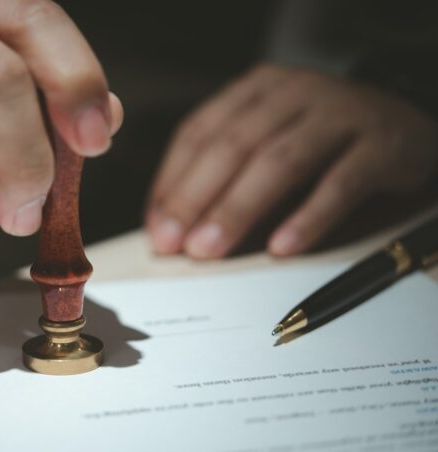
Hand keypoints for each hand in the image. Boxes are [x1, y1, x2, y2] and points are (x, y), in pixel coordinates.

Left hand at [146, 64, 437, 257]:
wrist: (405, 120)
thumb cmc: (321, 141)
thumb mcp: (267, 141)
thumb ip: (224, 174)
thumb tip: (171, 228)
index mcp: (255, 90)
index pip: (199, 132)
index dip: (172, 182)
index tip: (156, 227)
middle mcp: (294, 92)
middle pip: (233, 145)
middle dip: (196, 198)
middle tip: (175, 244)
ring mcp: (339, 113)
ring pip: (279, 162)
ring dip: (238, 210)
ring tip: (210, 250)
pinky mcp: (381, 144)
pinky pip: (339, 183)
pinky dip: (307, 217)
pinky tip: (281, 248)